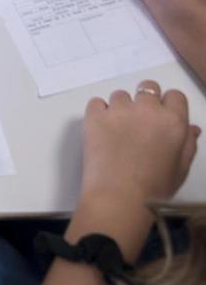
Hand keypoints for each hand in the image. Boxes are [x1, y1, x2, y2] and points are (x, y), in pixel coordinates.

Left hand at [78, 81, 198, 212]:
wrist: (119, 196)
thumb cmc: (156, 187)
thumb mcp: (181, 167)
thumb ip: (188, 143)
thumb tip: (191, 127)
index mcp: (173, 121)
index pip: (175, 95)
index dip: (169, 106)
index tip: (162, 119)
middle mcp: (147, 109)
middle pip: (148, 88)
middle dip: (146, 101)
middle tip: (140, 123)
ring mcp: (119, 110)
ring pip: (121, 95)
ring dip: (121, 108)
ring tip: (118, 131)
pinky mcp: (94, 115)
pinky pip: (96, 102)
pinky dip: (99, 112)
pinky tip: (102, 129)